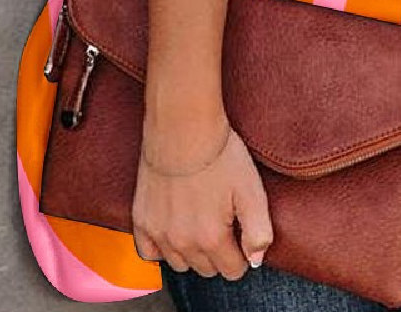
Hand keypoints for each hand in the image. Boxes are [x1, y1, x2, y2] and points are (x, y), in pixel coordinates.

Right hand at [131, 112, 273, 279]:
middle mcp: (182, 243)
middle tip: (224, 223)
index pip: (233, 270)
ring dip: (193, 252)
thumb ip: (259, 231)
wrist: (184, 130)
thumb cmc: (220, 156)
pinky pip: (149, 254)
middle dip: (219, 254)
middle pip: (207, 269)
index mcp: (211, 239)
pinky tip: (175, 230)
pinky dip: (162, 248)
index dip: (242, 254)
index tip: (242, 233)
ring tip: (201, 222)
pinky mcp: (141, 221)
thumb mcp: (252, 190)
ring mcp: (159, 234)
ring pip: (180, 264)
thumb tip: (255, 260)